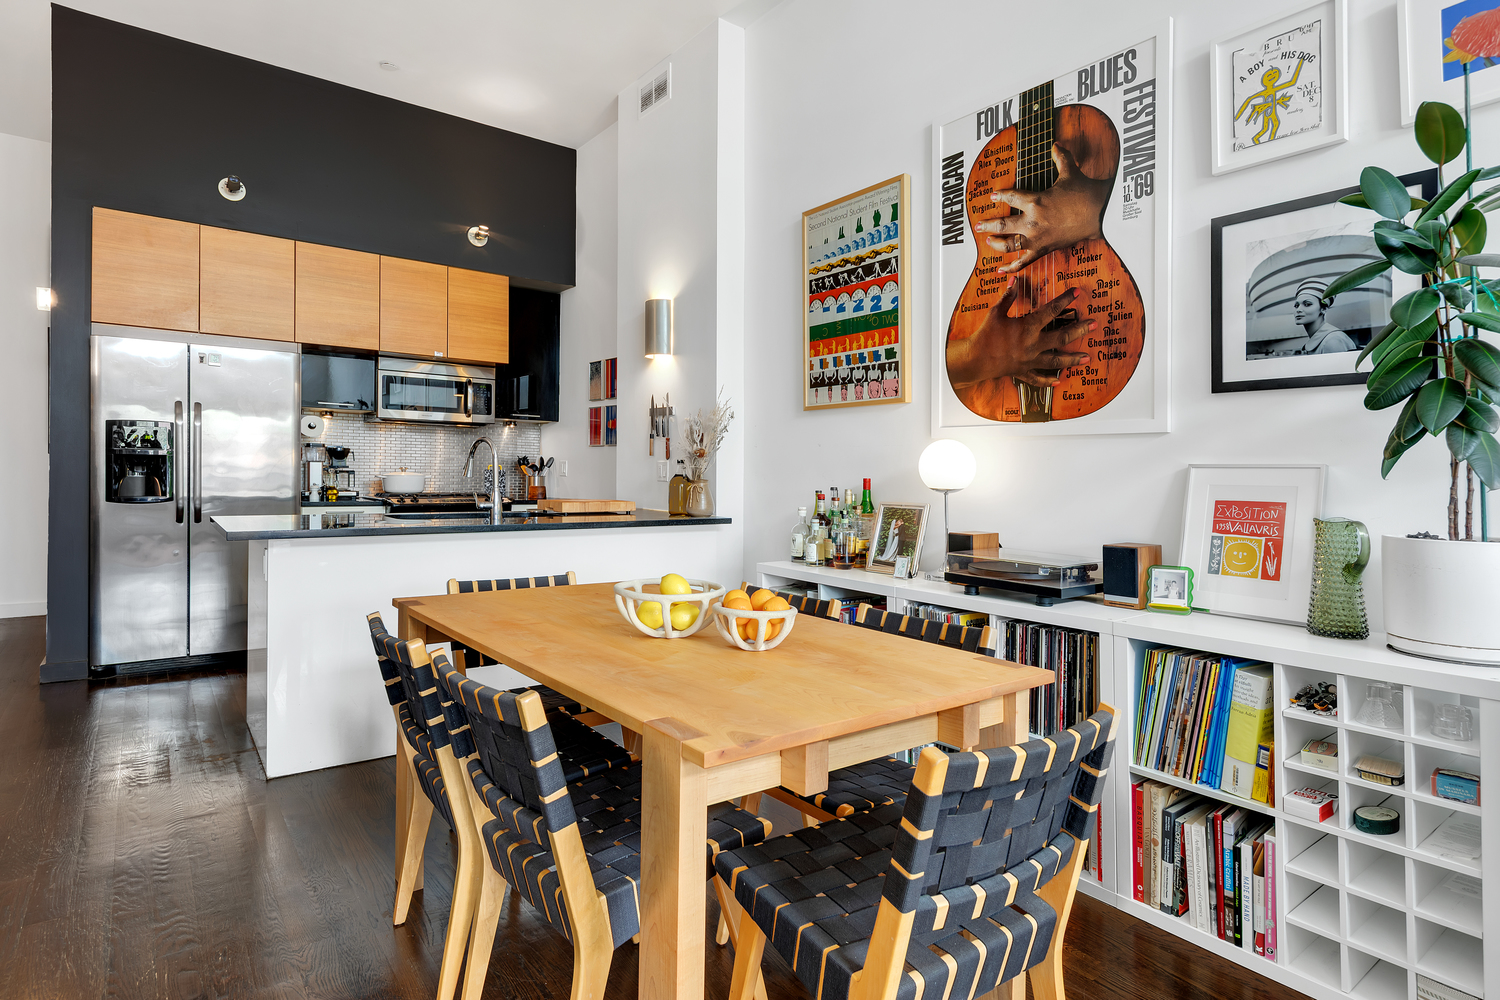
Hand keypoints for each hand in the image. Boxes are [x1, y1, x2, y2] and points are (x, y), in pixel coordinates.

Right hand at [947, 285, 1093, 387]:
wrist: (974, 359)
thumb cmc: (984, 335)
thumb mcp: (995, 312)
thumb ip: (1008, 296)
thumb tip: (1015, 279)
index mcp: (1027, 327)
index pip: (1050, 311)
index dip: (1064, 300)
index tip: (1076, 292)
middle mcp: (1033, 344)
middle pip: (1061, 337)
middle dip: (1080, 330)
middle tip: (1094, 325)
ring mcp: (1030, 360)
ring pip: (1056, 360)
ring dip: (1072, 359)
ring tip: (1087, 358)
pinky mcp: (1023, 371)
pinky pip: (1038, 378)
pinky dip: (1048, 381)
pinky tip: (1059, 382)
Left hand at [976, 143, 1112, 272]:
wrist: (1100, 213)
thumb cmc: (1085, 193)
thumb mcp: (1071, 172)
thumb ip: (1060, 157)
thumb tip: (1056, 144)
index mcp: (1035, 201)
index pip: (1010, 197)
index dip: (999, 196)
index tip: (992, 196)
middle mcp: (1032, 222)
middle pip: (1001, 225)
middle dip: (987, 225)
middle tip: (978, 226)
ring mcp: (1036, 238)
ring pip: (1008, 245)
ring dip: (995, 244)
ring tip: (988, 241)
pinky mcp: (1044, 250)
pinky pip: (1023, 262)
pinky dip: (1011, 268)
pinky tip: (1000, 270)